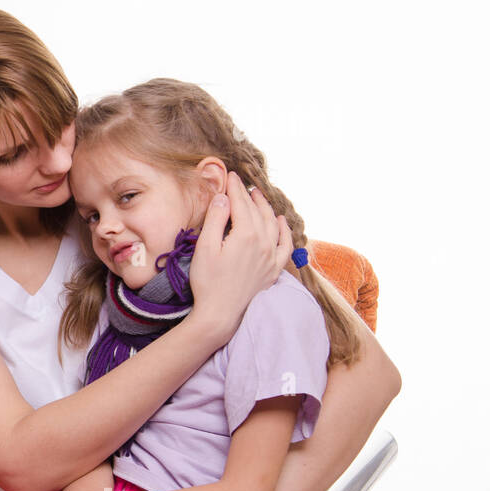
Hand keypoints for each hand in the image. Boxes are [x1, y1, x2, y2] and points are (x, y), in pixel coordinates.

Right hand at [188, 172, 292, 341]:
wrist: (221, 314)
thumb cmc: (208, 282)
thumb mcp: (205, 248)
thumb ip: (216, 220)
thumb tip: (224, 198)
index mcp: (246, 235)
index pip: (241, 203)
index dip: (235, 187)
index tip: (230, 175)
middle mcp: (264, 242)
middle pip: (257, 211)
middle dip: (248, 194)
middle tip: (240, 183)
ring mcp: (271, 256)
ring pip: (273, 223)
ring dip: (266, 207)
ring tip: (257, 196)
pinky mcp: (273, 270)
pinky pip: (286, 245)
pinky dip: (285, 230)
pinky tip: (281, 221)